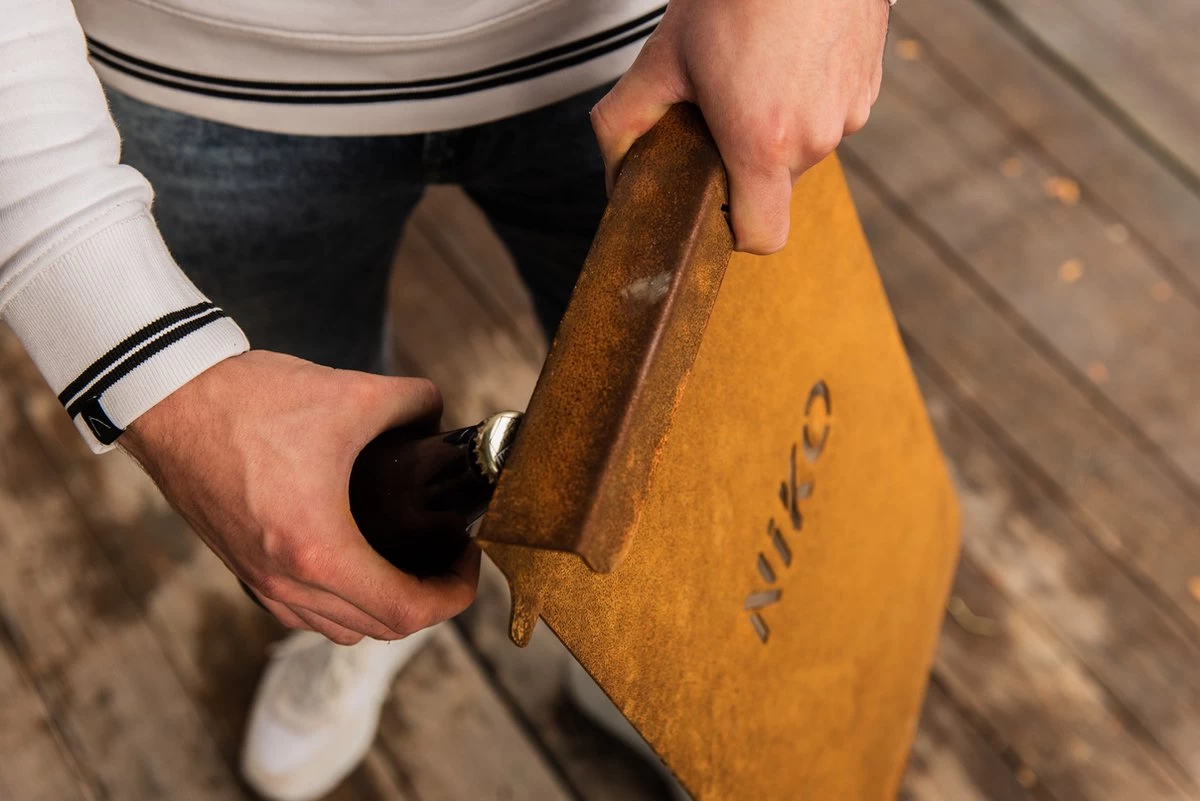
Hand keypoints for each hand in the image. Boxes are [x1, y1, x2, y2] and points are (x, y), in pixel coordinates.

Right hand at [121, 350, 478, 644]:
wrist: (168, 398)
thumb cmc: (251, 399)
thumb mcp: (352, 392)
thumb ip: (414, 402)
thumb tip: (437, 413)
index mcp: (318, 549)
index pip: (406, 610)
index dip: (453, 594)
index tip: (468, 560)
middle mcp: (286, 579)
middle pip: (379, 629)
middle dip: (428, 599)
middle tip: (448, 557)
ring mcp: (258, 580)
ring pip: (339, 628)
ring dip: (384, 607)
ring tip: (410, 562)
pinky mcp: (241, 568)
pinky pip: (303, 612)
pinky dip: (341, 603)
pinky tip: (358, 561)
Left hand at [591, 0, 889, 253]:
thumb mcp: (663, 58)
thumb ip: (625, 124)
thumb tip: (615, 176)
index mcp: (764, 145)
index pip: (763, 237)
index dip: (735, 228)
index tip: (717, 198)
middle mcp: (817, 137)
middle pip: (776, 184)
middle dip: (746, 157)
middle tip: (720, 103)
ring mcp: (851, 110)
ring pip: (806, 145)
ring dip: (779, 123)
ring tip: (756, 69)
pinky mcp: (873, 82)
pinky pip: (834, 111)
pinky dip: (809, 95)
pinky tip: (787, 55)